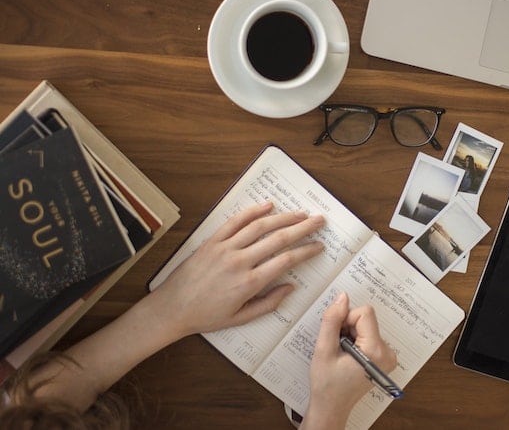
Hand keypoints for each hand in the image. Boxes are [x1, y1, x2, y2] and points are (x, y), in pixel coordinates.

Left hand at [149, 202, 324, 339]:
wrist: (172, 308)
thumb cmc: (206, 316)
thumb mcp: (241, 318)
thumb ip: (268, 303)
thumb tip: (290, 287)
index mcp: (249, 283)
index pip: (286, 261)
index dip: (306, 251)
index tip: (319, 246)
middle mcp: (239, 262)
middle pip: (278, 239)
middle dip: (303, 228)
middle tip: (319, 221)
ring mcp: (225, 248)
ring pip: (260, 226)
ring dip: (283, 217)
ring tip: (300, 213)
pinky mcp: (212, 241)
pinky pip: (235, 221)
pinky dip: (252, 211)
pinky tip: (268, 206)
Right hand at [303, 292, 396, 428]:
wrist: (332, 407)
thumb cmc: (326, 384)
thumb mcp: (324, 350)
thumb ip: (332, 320)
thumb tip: (342, 297)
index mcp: (376, 351)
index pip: (365, 313)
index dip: (346, 319)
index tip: (337, 336)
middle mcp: (387, 352)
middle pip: (366, 319)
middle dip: (348, 327)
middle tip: (337, 347)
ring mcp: (388, 356)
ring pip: (366, 325)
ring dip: (351, 334)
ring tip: (342, 353)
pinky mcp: (384, 357)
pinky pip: (369, 334)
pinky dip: (356, 340)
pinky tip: (348, 355)